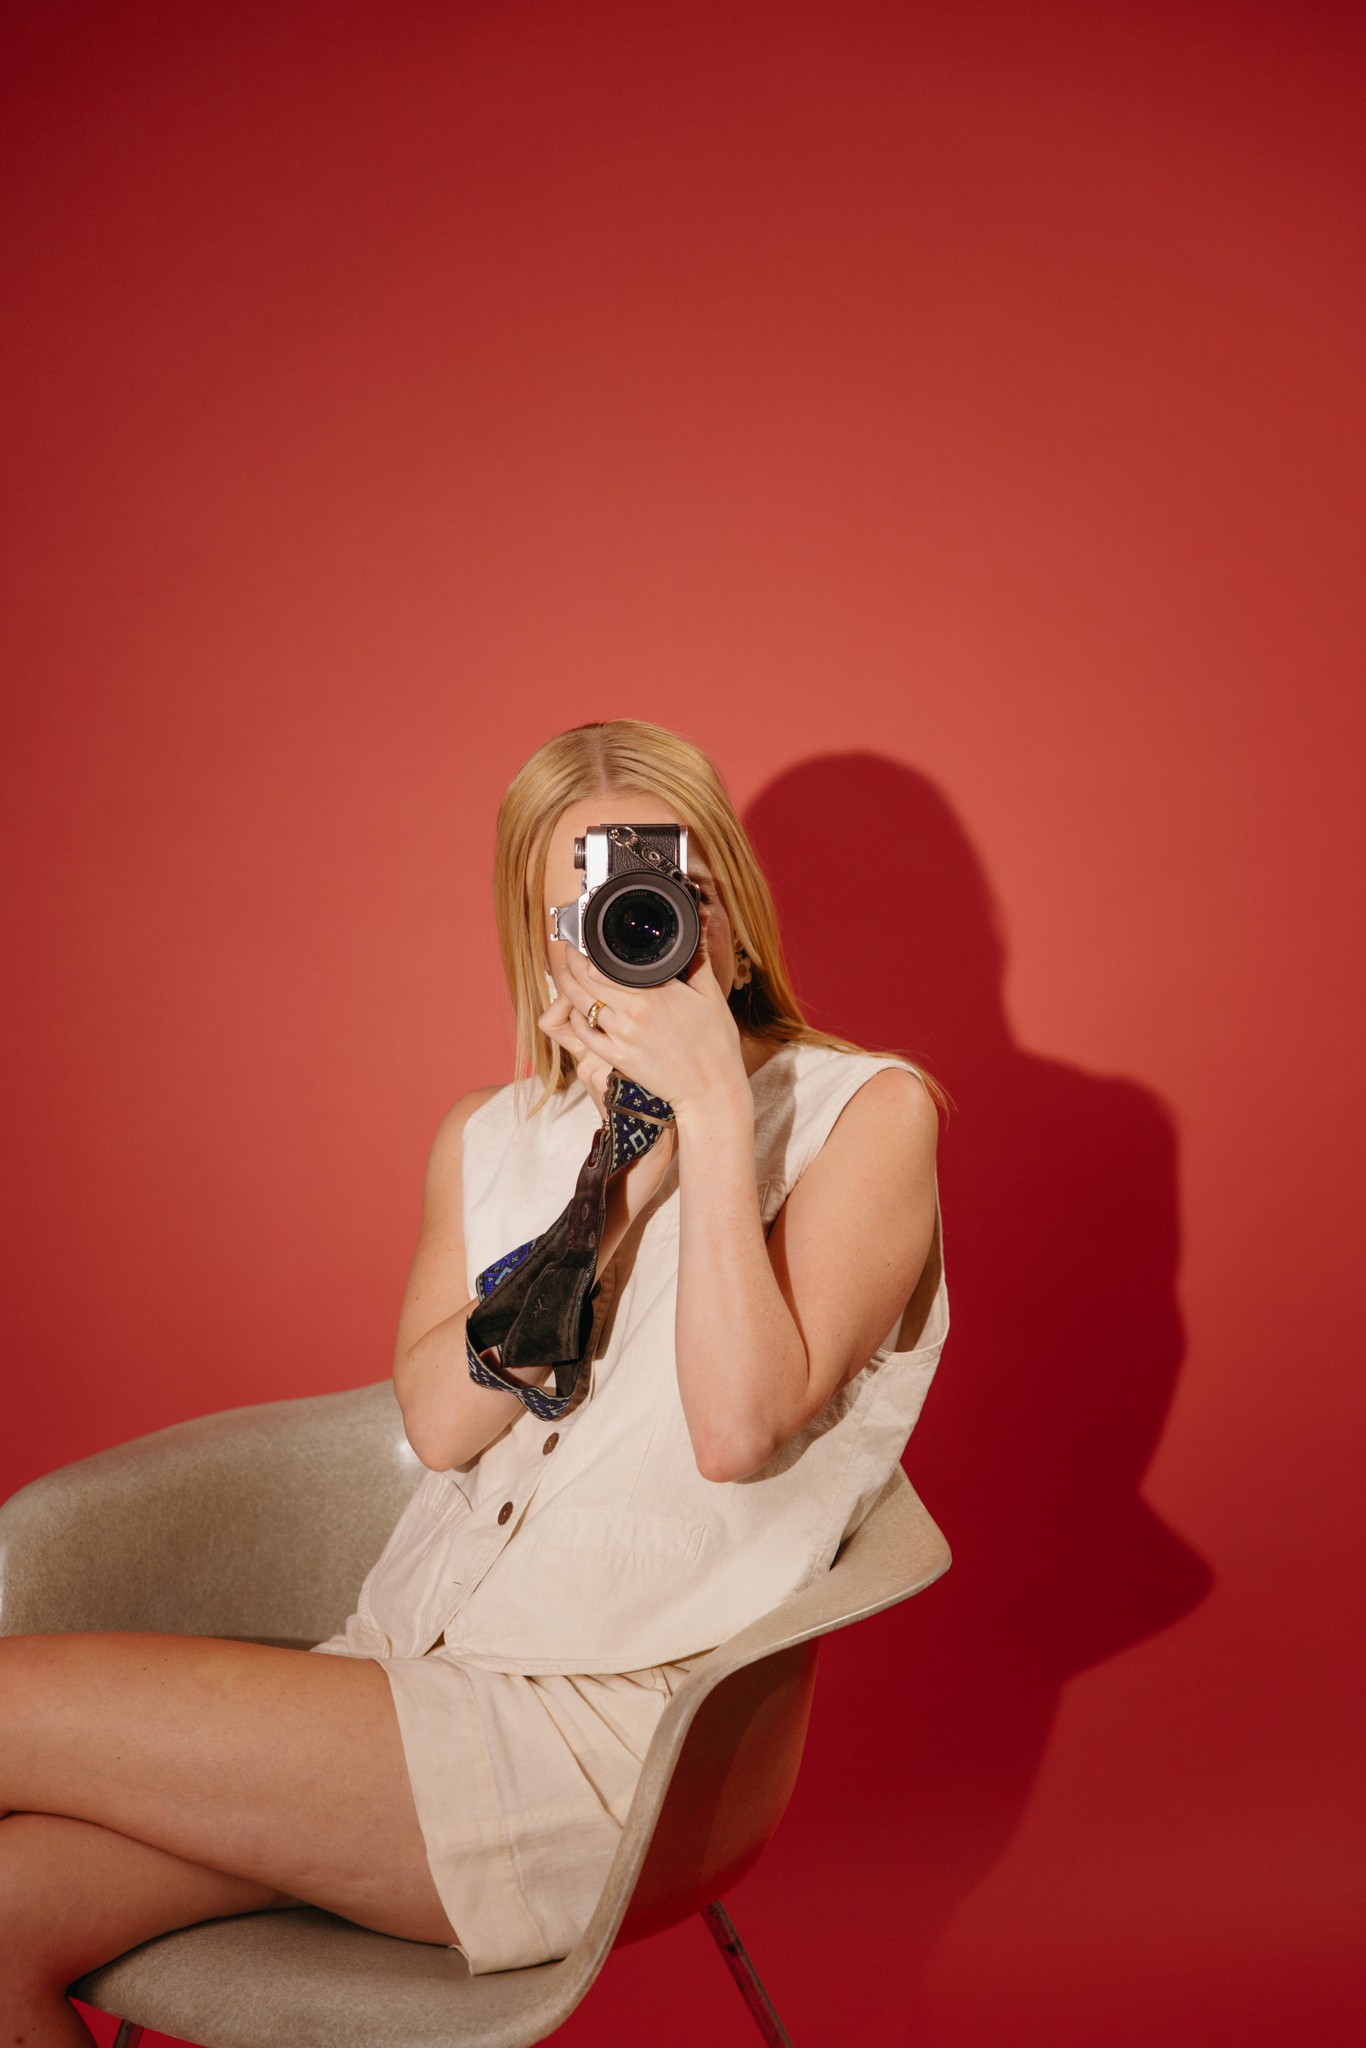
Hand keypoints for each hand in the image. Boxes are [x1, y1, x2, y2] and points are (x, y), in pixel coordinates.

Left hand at [538, 907, 749, 1120]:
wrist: (710, 1090)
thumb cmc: (715, 1044)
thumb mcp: (711, 995)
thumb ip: (697, 958)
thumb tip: (700, 923)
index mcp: (654, 993)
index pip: (605, 966)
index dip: (586, 951)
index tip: (583, 941)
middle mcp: (632, 1013)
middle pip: (585, 981)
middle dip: (571, 964)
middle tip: (569, 952)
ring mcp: (621, 1036)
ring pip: (581, 1005)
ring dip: (567, 987)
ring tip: (566, 974)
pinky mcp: (617, 1058)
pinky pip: (584, 1034)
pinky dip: (575, 1019)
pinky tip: (575, 1010)